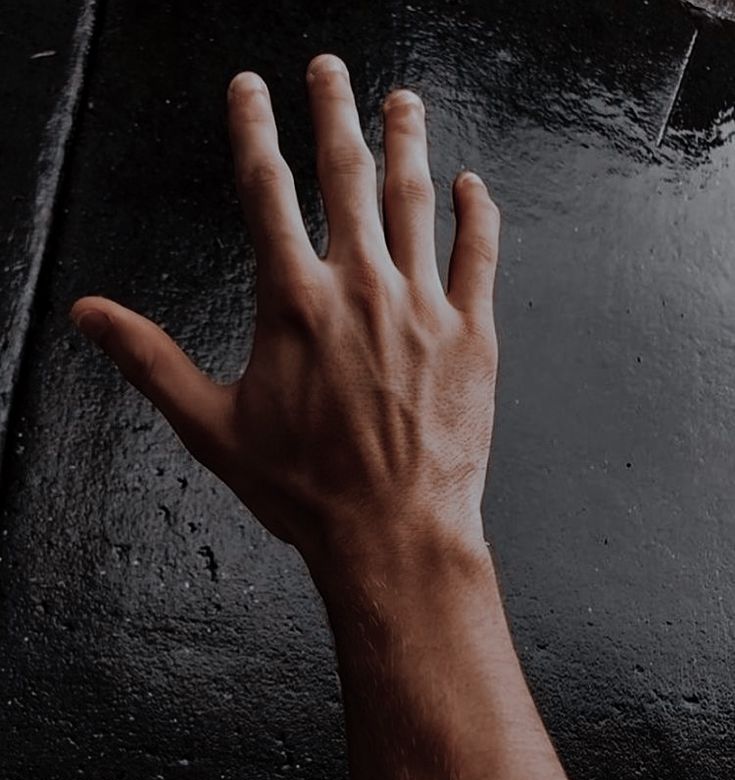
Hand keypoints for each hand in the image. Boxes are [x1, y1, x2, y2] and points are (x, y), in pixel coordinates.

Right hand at [70, 53, 499, 569]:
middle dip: (334, 111)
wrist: (393, 532)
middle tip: (330, 68)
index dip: (253, 130)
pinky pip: (478, 256)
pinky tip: (474, 185)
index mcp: (293, 302)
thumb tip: (89, 316)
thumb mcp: (211, 426)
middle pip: (345, 175)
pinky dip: (477, 215)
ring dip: (406, 144)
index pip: (265, 190)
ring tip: (401, 101)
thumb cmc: (305, 488)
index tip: (250, 88)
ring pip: (414, 202)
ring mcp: (422, 307)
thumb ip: (150, 360)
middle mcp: (359, 287)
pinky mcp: (471, 335)